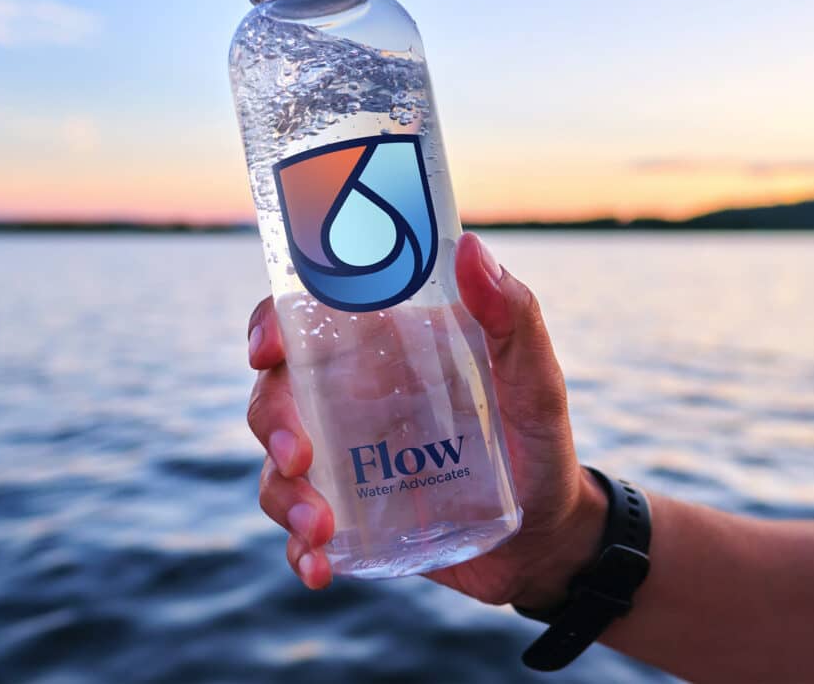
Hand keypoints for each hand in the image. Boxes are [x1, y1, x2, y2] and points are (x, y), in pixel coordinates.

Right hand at [245, 232, 606, 608]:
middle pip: (276, 392)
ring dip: (283, 493)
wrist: (548, 535)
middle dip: (271, 420)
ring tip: (320, 529)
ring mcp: (348, 457)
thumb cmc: (540, 439)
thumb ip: (513, 316)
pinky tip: (319, 568)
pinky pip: (302, 524)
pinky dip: (299, 546)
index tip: (265, 351)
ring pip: (278, 462)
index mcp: (386, 351)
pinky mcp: (352, 513)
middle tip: (300, 456)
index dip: (269, 326)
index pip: (307, 320)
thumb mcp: (535, 379)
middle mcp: (354, 398)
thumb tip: (471, 246)